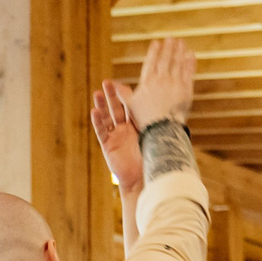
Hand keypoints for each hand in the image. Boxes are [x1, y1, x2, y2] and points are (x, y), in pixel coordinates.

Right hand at [89, 79, 142, 194]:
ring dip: (102, 105)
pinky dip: (97, 121)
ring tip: (97, 93)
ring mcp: (116, 136)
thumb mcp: (153, 136)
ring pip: (107, 117)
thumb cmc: (152, 159)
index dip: (125, 95)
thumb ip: (153, 122)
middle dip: (112, 95)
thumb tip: (167, 103)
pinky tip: (94, 111)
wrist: (143, 178)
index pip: (130, 106)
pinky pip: (101, 131)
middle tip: (107, 82)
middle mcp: (126, 128)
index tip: (121, 83)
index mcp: (138, 125)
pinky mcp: (108, 145)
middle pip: (117, 108)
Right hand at [129, 35, 194, 129]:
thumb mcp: (131, 105)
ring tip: (182, 43)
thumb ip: (123, 92)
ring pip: (177, 63)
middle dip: (168, 48)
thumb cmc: (145, 120)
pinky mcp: (185, 90)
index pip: (151, 63)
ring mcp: (174, 84)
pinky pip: (188, 73)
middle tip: (172, 38)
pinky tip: (191, 55)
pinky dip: (189, 63)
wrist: (162, 130)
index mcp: (147, 82)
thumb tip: (111, 84)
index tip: (156, 42)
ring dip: (180, 51)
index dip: (154, 52)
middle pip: (165, 60)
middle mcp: (161, 80)